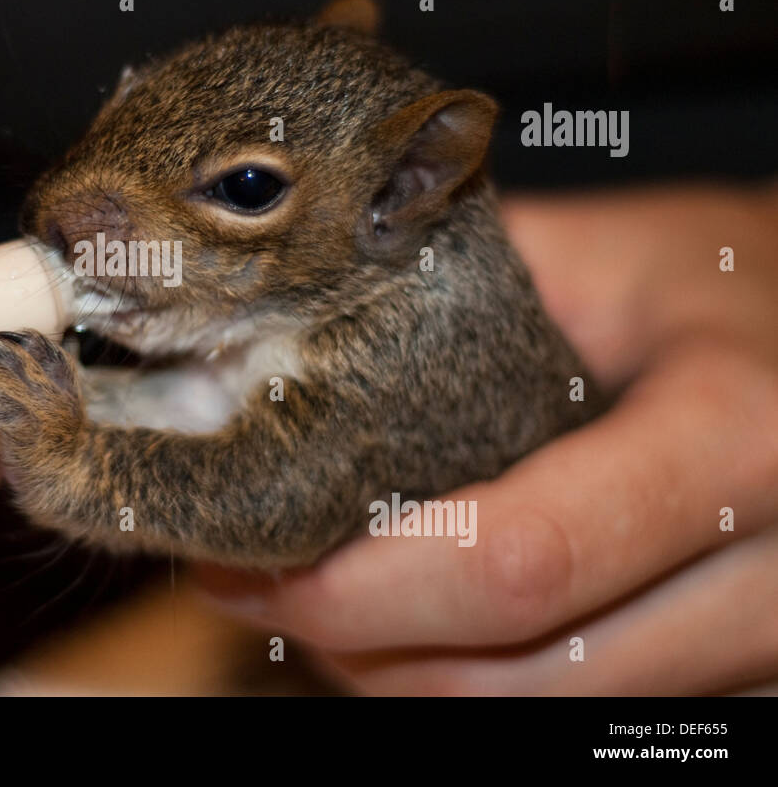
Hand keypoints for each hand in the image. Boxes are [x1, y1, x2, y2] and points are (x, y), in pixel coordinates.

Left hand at [196, 184, 777, 694]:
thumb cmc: (712, 283)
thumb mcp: (594, 253)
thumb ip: (446, 292)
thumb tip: (275, 338)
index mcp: (730, 439)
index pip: (512, 562)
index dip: (357, 587)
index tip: (252, 559)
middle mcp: (770, 574)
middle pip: (514, 683)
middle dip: (355, 649)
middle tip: (256, 585)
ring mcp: (770, 644)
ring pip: (541, 724)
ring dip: (402, 679)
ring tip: (320, 603)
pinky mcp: (750, 680)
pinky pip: (583, 722)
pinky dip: (477, 687)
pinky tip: (416, 625)